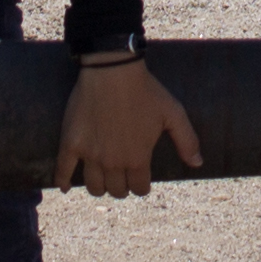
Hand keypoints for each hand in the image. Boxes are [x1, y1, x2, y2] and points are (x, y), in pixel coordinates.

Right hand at [53, 57, 202, 197]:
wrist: (113, 71)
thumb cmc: (146, 91)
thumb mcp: (174, 113)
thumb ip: (187, 141)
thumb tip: (198, 163)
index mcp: (138, 159)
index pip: (139, 188)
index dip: (141, 186)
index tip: (140, 180)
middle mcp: (114, 162)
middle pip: (116, 190)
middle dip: (121, 187)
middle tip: (121, 178)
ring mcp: (91, 155)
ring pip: (93, 187)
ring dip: (99, 188)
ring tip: (101, 180)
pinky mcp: (71, 143)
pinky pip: (62, 170)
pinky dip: (62, 182)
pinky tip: (64, 187)